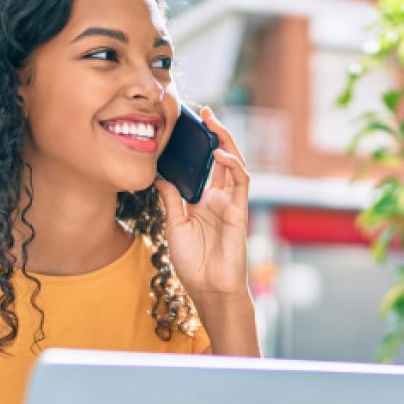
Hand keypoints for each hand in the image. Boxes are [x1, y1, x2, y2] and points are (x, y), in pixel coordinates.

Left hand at [156, 106, 249, 302]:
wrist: (208, 289)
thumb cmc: (193, 263)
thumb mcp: (174, 226)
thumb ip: (171, 200)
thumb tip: (161, 176)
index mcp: (204, 202)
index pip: (206, 167)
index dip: (201, 147)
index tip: (190, 127)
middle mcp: (220, 199)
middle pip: (223, 159)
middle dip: (217, 135)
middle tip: (206, 113)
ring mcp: (232, 205)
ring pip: (236, 165)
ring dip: (227, 142)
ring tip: (214, 123)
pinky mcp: (240, 213)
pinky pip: (241, 184)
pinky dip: (233, 166)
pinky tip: (221, 154)